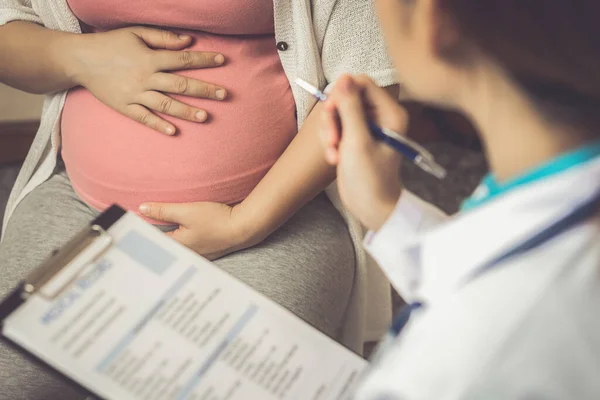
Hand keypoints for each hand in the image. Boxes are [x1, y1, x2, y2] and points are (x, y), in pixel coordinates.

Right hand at [69, 27, 227, 134]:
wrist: (80, 59)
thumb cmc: (111, 43)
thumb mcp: (136, 33)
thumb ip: (163, 38)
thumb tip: (188, 42)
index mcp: (150, 58)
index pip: (183, 59)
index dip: (204, 59)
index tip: (223, 60)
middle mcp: (145, 78)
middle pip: (180, 84)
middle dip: (204, 89)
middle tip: (224, 94)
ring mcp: (135, 94)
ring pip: (165, 104)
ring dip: (186, 111)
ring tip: (205, 116)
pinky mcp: (125, 107)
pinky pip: (144, 118)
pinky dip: (158, 125)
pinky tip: (174, 132)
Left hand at [138, 201, 250, 259]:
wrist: (244, 227)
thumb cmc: (217, 221)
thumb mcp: (187, 211)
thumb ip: (163, 211)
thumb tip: (142, 208)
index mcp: (177, 247)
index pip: (150, 241)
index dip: (137, 233)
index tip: (125, 227)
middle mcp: (185, 254)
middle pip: (161, 247)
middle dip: (149, 239)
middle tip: (135, 230)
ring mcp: (197, 254)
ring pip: (174, 247)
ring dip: (164, 241)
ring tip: (152, 232)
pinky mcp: (206, 251)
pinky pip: (186, 246)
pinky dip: (178, 240)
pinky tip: (177, 234)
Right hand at [320, 75, 407, 230]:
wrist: (371, 207)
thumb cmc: (371, 178)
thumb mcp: (357, 141)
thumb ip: (350, 107)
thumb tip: (344, 77)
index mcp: (390, 113)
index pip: (361, 83)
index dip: (342, 93)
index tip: (329, 111)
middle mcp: (380, 116)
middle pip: (347, 97)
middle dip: (333, 117)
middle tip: (331, 139)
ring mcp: (367, 127)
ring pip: (338, 112)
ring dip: (329, 131)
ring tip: (332, 152)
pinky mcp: (355, 138)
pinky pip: (336, 127)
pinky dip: (330, 141)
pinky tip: (334, 159)